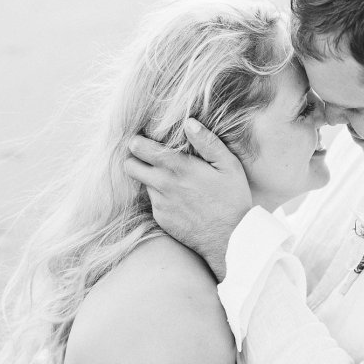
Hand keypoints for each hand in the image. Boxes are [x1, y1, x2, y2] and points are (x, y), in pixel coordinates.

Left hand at [124, 119, 251, 280]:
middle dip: (134, 159)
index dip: (137, 141)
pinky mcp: (161, 219)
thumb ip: (208, 142)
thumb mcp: (229, 166)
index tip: (143, 139)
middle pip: (129, 166)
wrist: (230, 240)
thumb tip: (189, 122)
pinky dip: (160, 197)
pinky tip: (178, 198)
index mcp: (178, 167)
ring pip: (142, 184)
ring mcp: (160, 204)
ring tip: (170, 178)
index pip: (139, 148)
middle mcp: (163, 185)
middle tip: (148, 157)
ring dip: (150, 178)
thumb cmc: (233, 200)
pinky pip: (153, 202)